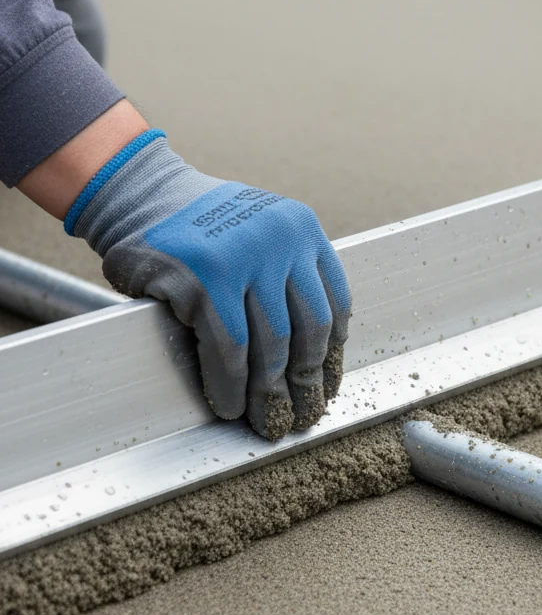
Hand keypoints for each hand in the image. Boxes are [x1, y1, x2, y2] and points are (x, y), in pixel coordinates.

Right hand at [65, 130, 350, 439]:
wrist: (134, 193)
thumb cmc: (197, 227)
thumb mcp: (257, 232)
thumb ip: (284, 276)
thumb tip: (307, 360)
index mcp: (301, 229)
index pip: (335, 303)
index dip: (332, 354)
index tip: (325, 385)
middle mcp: (280, 239)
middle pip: (309, 329)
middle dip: (305, 382)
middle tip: (301, 415)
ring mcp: (242, 258)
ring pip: (271, 345)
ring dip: (270, 393)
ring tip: (268, 420)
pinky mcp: (202, 280)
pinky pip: (228, 349)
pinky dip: (230, 385)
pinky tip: (229, 405)